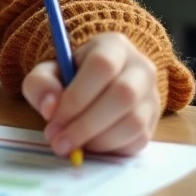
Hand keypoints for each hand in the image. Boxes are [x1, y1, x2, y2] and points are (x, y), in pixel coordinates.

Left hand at [21, 32, 159, 156]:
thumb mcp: (50, 72)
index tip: (52, 119)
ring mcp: (152, 96)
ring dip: (98, 141)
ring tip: (72, 145)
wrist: (100, 85)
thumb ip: (42, 84)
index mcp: (114, 46)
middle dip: (86, 125)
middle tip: (59, 142)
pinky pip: (138, 140)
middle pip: (123, 95)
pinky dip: (111, 149)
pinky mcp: (154, 123)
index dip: (76, 96)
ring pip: (134, 122)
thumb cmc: (73, 76)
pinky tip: (90, 145)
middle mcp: (141, 68)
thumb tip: (50, 108)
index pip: (102, 66)